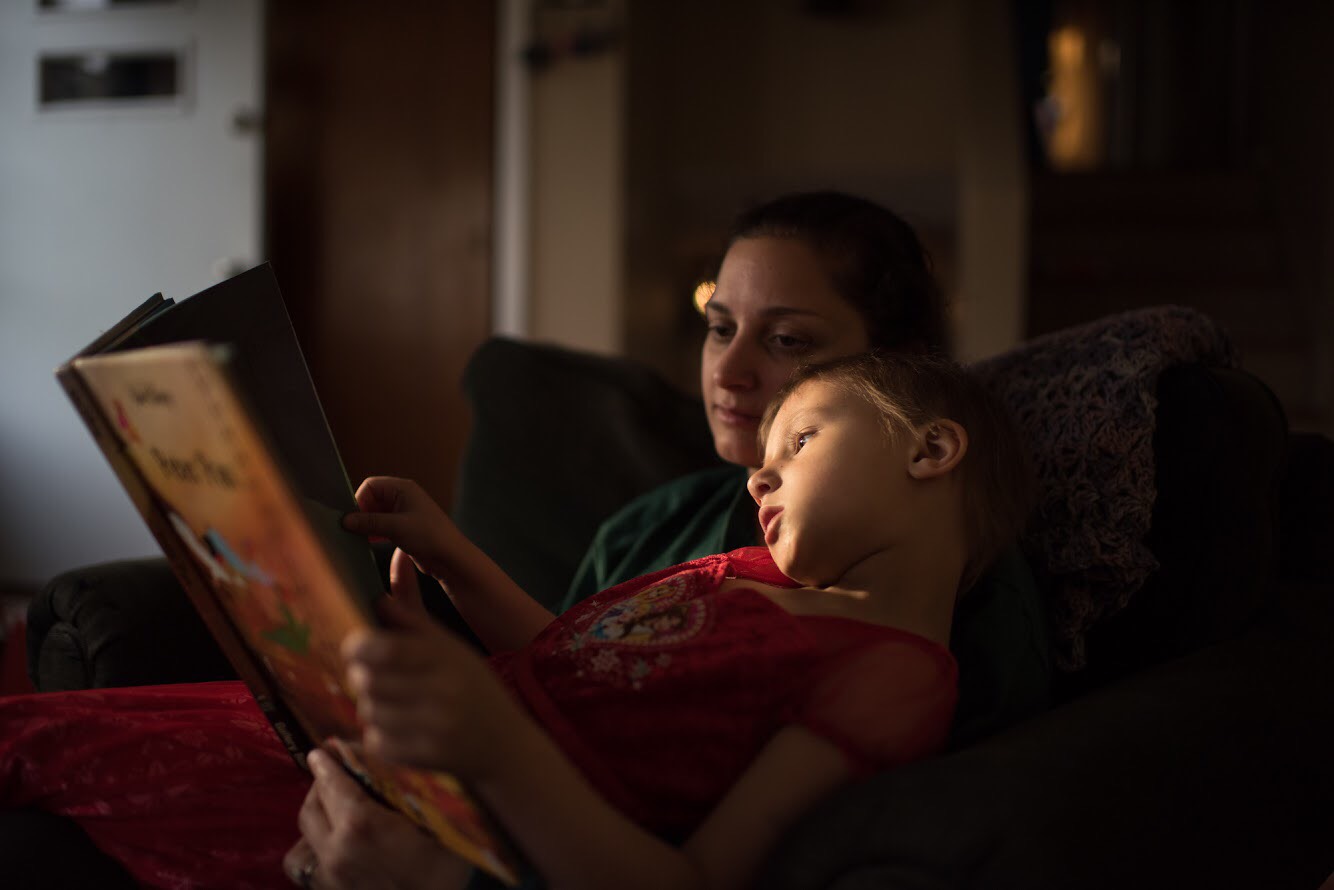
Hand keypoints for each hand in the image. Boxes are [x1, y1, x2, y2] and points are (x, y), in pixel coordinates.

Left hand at [284, 749, 470, 889]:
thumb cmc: (445, 871)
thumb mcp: (440, 821)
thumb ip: (413, 787)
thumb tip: (399, 756)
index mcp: (360, 825)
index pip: (332, 782)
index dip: (328, 761)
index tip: (327, 749)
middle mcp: (335, 851)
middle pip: (311, 807)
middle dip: (321, 786)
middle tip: (337, 774)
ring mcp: (328, 878)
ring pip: (301, 838)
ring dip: (315, 818)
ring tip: (334, 810)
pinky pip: (304, 866)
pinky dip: (313, 850)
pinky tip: (335, 845)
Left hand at [343, 593, 528, 779]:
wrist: (505, 744)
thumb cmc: (473, 687)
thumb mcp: (450, 646)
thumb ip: (413, 613)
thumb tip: (396, 559)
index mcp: (447, 657)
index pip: (385, 649)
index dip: (359, 646)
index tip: (356, 646)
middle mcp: (442, 691)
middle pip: (368, 681)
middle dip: (363, 676)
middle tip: (374, 675)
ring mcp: (435, 727)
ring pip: (369, 711)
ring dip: (371, 706)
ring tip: (393, 702)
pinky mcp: (426, 757)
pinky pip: (377, 742)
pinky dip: (380, 735)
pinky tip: (401, 727)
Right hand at [344, 477, 469, 580]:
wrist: (450, 558)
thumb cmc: (430, 536)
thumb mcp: (395, 527)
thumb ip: (368, 522)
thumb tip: (345, 520)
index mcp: (403, 488)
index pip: (370, 485)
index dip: (359, 499)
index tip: (352, 517)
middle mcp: (403, 497)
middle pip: (371, 499)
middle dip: (361, 513)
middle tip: (352, 529)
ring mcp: (404, 513)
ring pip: (376, 514)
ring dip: (367, 524)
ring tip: (359, 537)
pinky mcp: (404, 528)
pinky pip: (382, 526)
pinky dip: (374, 532)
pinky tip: (369, 542)